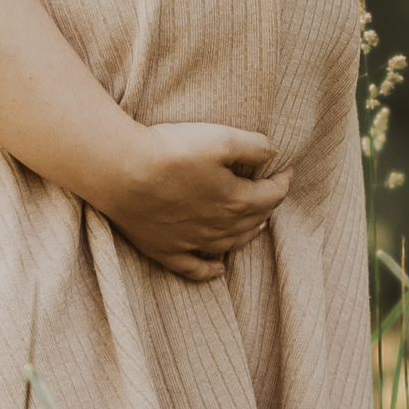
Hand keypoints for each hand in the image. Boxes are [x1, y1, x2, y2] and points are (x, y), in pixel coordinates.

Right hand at [99, 120, 290, 283]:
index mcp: (236, 200)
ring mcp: (191, 241)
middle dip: (267, 206)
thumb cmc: (170, 151)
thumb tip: (274, 152)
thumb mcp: (220, 137)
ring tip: (255, 224)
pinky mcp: (165, 249)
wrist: (121, 173)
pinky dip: (210, 270)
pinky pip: (194, 268)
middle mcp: (219, 227)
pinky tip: (218, 268)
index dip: (283, 181)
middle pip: (253, 220)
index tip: (286, 170)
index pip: (271, 195)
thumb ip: (253, 145)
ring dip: (247, 234)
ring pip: (230, 244)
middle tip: (270, 193)